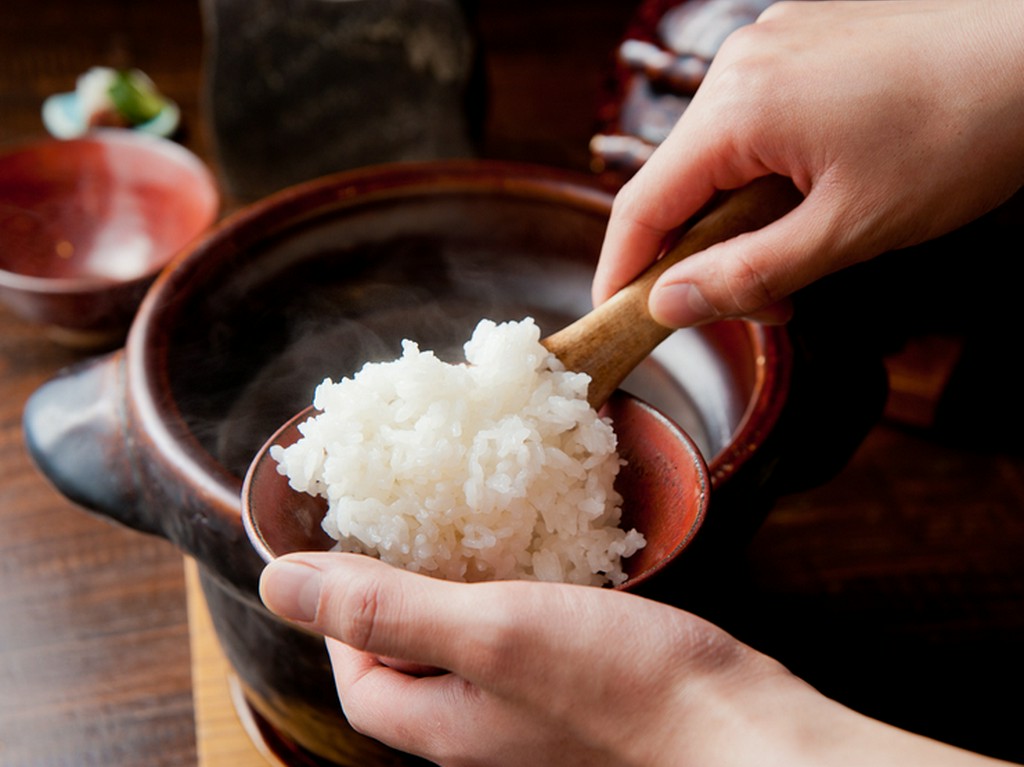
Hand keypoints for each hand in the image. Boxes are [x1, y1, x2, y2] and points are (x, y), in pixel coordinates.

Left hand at [258, 552, 1014, 766]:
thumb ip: (387, 604)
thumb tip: (277, 582)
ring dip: (456, 584)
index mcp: (443, 723)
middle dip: (399, 590)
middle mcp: (479, 724)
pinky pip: (517, 634)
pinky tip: (533, 552)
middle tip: (411, 525)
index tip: (355, 551)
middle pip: (410, 657)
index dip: (342, 615)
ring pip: (466, 642)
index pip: (359, 674)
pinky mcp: (572, 685)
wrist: (729, 722)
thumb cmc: (616, 684)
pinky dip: (510, 590)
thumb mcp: (490, 629)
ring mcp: (528, 708)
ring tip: (467, 528)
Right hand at [593, 0, 1023, 326]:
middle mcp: (738, 65)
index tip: (620, 317)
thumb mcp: (847, 231)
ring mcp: (771, 45)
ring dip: (740, 218)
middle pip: (679, 182)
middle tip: (761, 305)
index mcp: (737, 108)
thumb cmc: (962, 133)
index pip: (642, 205)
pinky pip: (753, 121)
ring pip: (717, 155)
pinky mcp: (802, 42)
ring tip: (804, 254)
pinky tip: (816, 197)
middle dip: (703, 254)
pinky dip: (766, 174)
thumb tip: (668, 305)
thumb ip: (747, 275)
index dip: (623, 270)